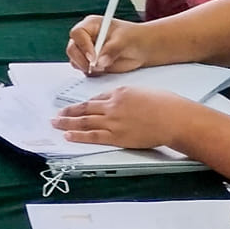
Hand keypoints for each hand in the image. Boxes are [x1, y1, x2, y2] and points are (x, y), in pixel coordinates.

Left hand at [52, 87, 189, 149]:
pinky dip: (78, 135)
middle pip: (86, 108)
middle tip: (57, 113)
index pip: (97, 98)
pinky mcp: (117, 136)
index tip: (77, 107)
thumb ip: (130, 97)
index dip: (85, 104)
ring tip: (55, 123)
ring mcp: (113, 121)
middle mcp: (113, 105)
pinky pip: (93, 136)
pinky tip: (68, 135)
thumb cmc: (166, 105)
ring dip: (67, 122)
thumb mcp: (144, 92)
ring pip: (85, 121)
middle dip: (69, 111)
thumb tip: (125, 102)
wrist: (174, 117)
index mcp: (120, 92)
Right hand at [66, 15, 150, 75]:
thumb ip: (112, 49)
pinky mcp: (89, 64)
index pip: (78, 33)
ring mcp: (86, 51)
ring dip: (87, 67)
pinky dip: (91, 73)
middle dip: (82, 60)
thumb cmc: (133, 38)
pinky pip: (83, 70)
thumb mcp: (124, 40)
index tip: (93, 57)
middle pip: (72, 49)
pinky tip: (104, 70)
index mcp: (91, 25)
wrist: (140, 49)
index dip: (83, 45)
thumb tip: (100, 62)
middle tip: (95, 67)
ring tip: (104, 67)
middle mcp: (85, 37)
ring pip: (75, 61)